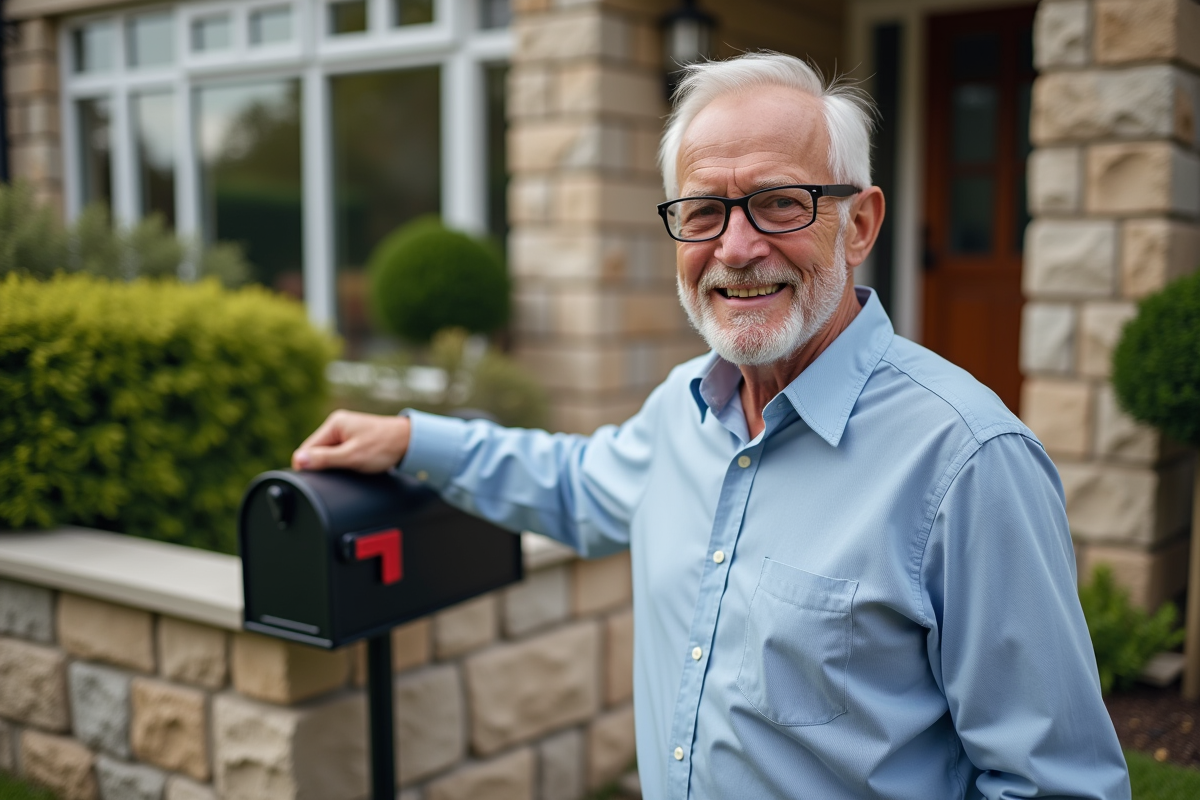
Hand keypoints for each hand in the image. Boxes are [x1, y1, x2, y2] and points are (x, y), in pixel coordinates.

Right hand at [291, 410, 411, 472]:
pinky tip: (352, 468)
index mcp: (334, 424)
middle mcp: (339, 425)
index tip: (317, 479)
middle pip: (317, 451)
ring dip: (334, 464)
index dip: (308, 465)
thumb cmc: (384, 447)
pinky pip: (340, 453)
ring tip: (348, 470)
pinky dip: (343, 462)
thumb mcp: (352, 456)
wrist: (411, 442)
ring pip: (329, 453)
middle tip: (338, 474)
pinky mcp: (355, 439)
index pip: (307, 448)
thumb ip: (325, 459)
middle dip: (323, 465)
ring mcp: (347, 431)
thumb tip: (299, 459)